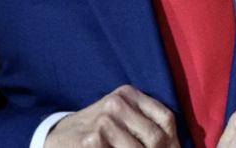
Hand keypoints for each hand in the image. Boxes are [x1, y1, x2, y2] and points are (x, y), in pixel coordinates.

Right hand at [45, 85, 176, 147]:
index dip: (174, 142)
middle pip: (156, 137)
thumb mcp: (120, 115)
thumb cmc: (96, 128)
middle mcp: (117, 103)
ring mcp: (105, 121)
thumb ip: (145, 123)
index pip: (166, 118)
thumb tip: (176, 146)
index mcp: (128, 93)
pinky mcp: (94, 140)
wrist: (58, 136)